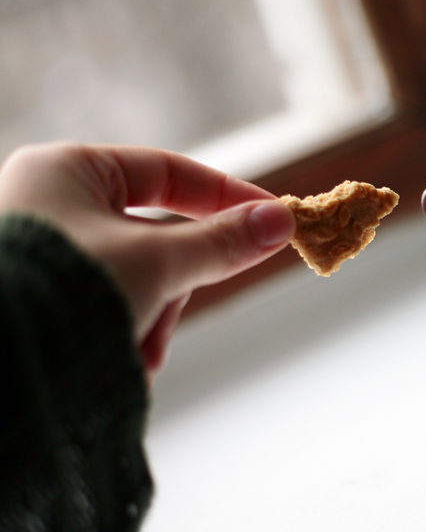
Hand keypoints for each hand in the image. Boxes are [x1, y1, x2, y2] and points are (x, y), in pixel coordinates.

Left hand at [0, 143, 295, 378]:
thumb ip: (221, 241)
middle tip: (191, 300)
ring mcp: (45, 254)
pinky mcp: (45, 298)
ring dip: (153, 317)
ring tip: (138, 353)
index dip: (225, 194)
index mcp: (66, 170)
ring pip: (138, 277)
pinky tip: (120, 364)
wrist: (3, 371)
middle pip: (156, 234)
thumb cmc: (65, 292)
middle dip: (177, 282)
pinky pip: (111, 304)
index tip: (272, 217)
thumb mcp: (158, 261)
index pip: (168, 171)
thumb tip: (281, 221)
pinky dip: (127, 332)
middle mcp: (49, 205)